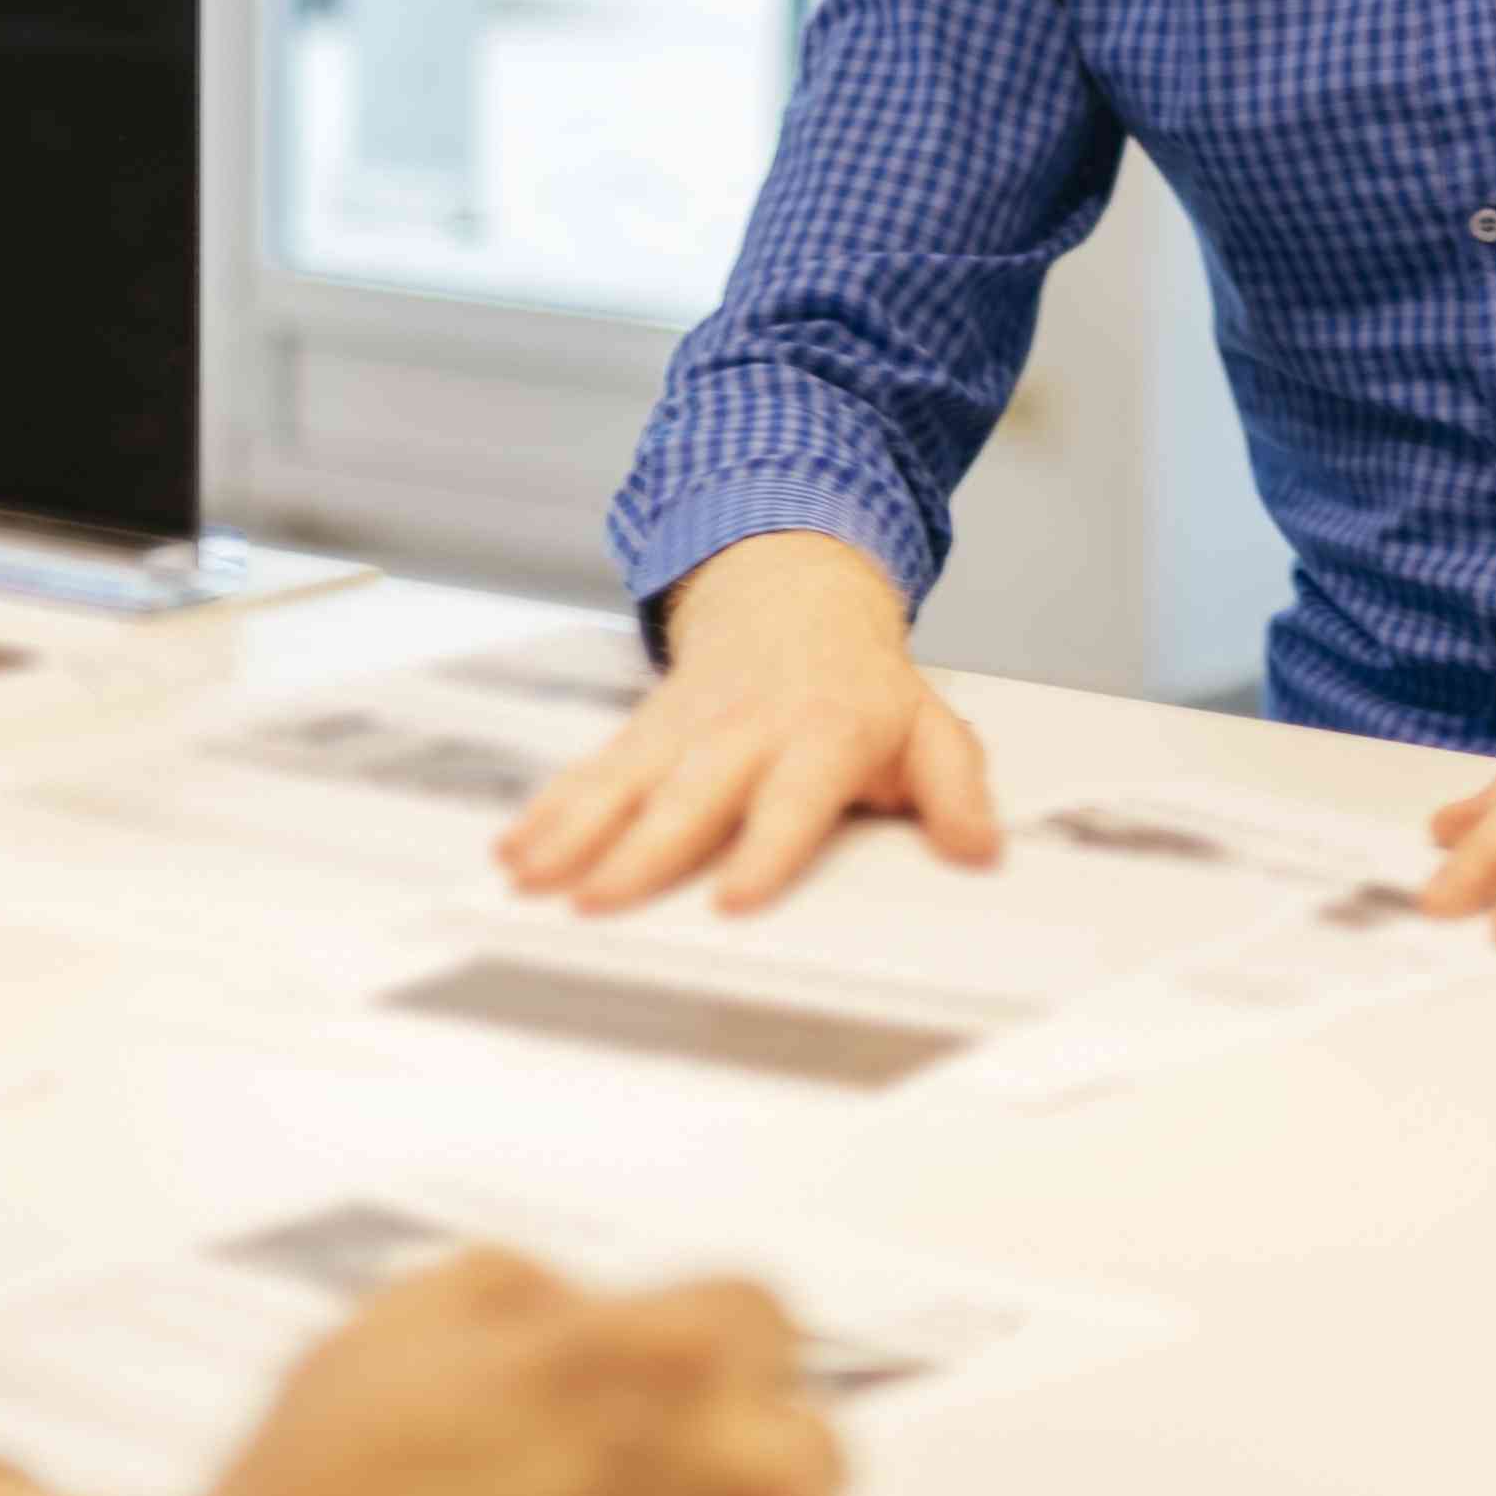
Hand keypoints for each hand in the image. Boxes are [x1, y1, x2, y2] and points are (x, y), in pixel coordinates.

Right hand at [498, 531, 997, 916]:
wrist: (798, 593)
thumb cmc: (863, 684)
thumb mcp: (930, 727)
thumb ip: (956, 791)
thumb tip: (980, 848)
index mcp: (823, 734)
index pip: (794, 798)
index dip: (764, 849)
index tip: (733, 898)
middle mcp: (746, 730)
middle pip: (690, 796)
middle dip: (641, 851)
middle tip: (599, 902)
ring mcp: (687, 727)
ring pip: (625, 782)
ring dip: (573, 833)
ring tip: (532, 880)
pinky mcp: (645, 729)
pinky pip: (592, 771)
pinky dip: (548, 809)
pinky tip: (515, 850)